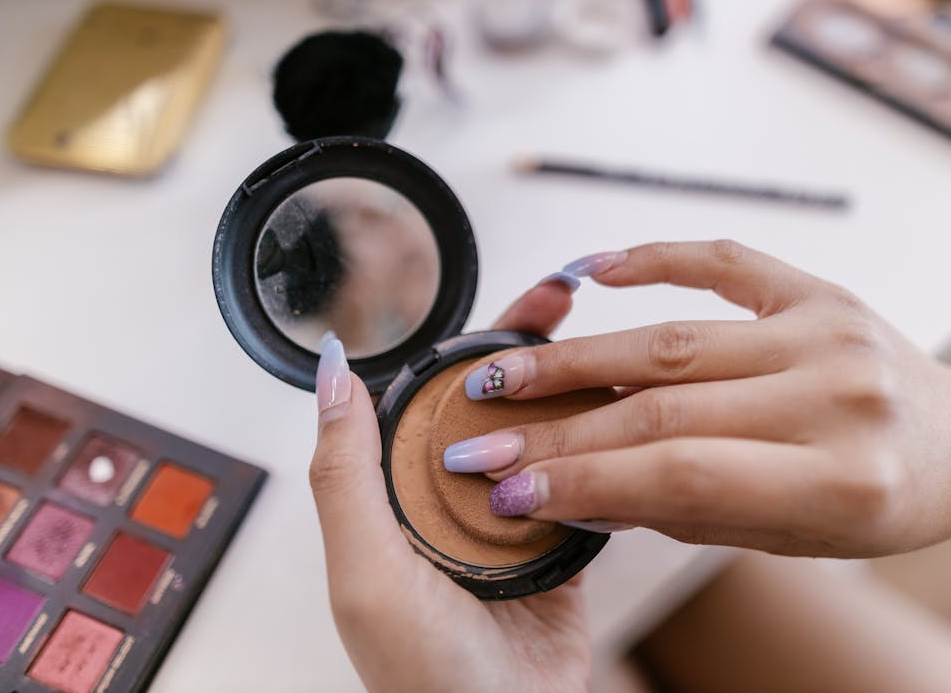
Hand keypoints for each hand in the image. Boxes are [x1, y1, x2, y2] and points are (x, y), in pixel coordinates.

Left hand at [309, 279, 589, 692]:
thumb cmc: (422, 678)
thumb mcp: (367, 573)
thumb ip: (345, 475)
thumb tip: (331, 377)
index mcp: (398, 498)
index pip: (425, 400)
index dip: (459, 345)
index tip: (494, 301)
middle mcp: (451, 501)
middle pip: (490, 405)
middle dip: (524, 346)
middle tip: (560, 296)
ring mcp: (509, 519)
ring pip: (539, 434)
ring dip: (568, 386)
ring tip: (598, 337)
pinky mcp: (559, 543)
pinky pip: (580, 480)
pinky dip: (598, 444)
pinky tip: (619, 404)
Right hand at [445, 240, 950, 557]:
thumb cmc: (877, 504)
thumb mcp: (793, 537)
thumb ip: (689, 510)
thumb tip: (579, 488)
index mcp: (840, 482)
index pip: (680, 477)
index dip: (582, 484)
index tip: (507, 491)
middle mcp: (836, 399)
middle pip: (663, 407)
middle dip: (558, 429)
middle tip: (481, 439)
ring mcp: (828, 332)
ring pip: (673, 340)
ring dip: (576, 356)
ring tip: (505, 373)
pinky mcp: (820, 288)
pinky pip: (724, 261)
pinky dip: (653, 258)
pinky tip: (588, 270)